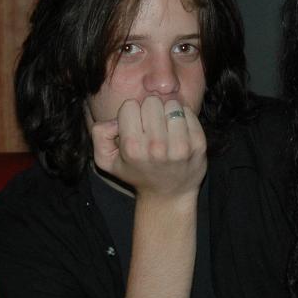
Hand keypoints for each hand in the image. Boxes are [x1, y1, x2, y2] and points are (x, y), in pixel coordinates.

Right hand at [91, 96, 206, 199]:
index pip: (129, 106)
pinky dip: (183, 117)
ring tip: (165, 129)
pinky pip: (189, 112)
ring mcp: (180, 146)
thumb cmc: (136, 172)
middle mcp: (157, 147)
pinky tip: (178, 132)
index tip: (135, 127)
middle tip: (151, 127)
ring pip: (172, 105)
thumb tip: (115, 120)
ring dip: (167, 113)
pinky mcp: (198, 144)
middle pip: (151, 102)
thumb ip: (99, 135)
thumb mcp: (106, 160)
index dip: (131, 114)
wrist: (168, 195)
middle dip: (149, 111)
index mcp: (132, 148)